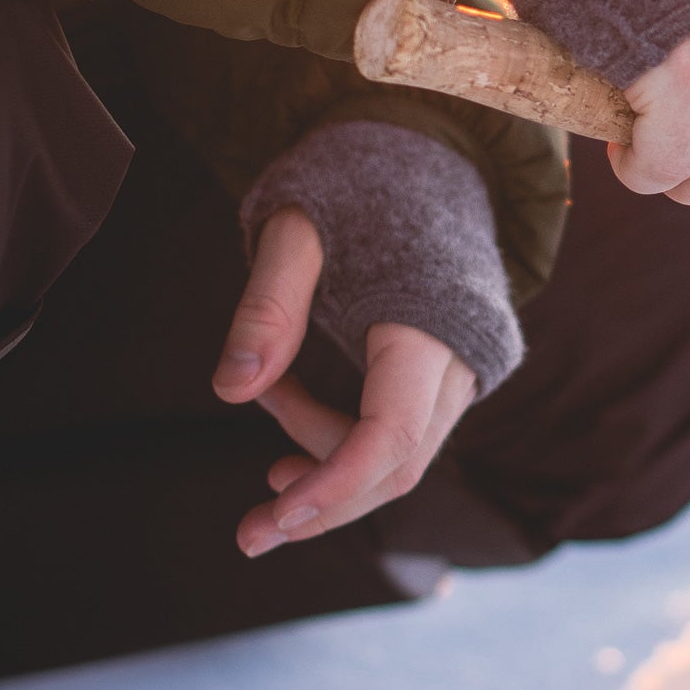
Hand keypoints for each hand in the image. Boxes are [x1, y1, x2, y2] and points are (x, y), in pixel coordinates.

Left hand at [213, 208, 477, 556]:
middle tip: (249, 532)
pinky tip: (290, 424)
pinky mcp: (443, 378)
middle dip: (324, 504)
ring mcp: (460, 374)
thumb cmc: (355, 186)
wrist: (424, 157)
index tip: (275, 518)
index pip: (390, 435)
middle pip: (398, 467)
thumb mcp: (297, 231)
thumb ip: (267, 308)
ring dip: (328, 471)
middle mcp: (459, 361)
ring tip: (266, 434)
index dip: (335, 487)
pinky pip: (400, 435)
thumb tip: (228, 392)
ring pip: (399, 459)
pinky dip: (344, 447)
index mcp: (427, 326)